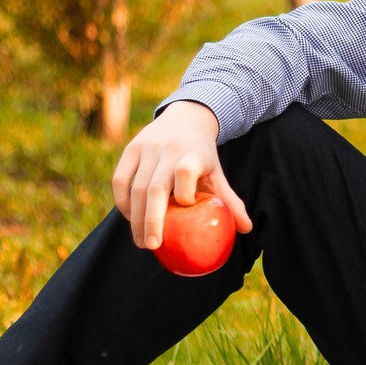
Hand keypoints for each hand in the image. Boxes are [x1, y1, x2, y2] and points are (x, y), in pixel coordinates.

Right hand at [109, 102, 252, 249]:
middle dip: (152, 221)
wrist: (186, 117)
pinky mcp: (131, 149)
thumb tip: (246, 229)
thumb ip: (230, 200)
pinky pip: (119, 180)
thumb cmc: (202, 155)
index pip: (186, 172)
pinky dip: (122, 202)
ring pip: (136, 188)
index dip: (185, 194)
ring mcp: (147, 148)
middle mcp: (169, 149)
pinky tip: (130, 218)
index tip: (186, 209)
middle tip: (153, 246)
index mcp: (194, 154)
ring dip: (135, 219)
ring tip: (141, 242)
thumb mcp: (218, 173)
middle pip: (155, 189)